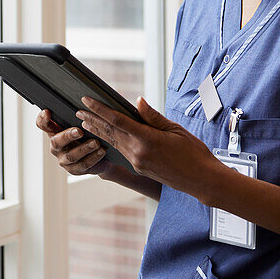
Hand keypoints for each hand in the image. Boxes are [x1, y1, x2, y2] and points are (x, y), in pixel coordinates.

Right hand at [36, 109, 111, 177]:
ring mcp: (64, 159)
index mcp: (54, 132)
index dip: (42, 119)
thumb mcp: (81, 123)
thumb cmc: (88, 134)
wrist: (100, 155)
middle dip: (68, 136)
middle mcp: (56, 146)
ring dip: (84, 148)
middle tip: (79, 131)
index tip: (47, 112)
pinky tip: (102, 150)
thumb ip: (78, 116)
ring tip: (96, 142)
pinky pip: (83, 165)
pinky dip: (94, 157)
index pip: (42, 125)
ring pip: (71, 155)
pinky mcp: (74, 170)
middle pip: (56, 142)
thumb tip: (85, 100)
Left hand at [76, 95, 219, 197]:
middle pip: (109, 131)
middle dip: (92, 119)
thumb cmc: (193, 152)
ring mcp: (137, 162)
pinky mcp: (139, 168)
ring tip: (85, 121)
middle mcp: (138, 152)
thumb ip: (153, 116)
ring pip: (113, 142)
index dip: (99, 109)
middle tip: (78, 109)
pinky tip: (104, 135)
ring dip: (98, 131)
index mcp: (147, 139)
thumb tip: (137, 101)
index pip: (117, 120)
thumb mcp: (175, 129)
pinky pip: (121, 151)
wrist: (201, 179)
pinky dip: (111, 141)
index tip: (86, 100)